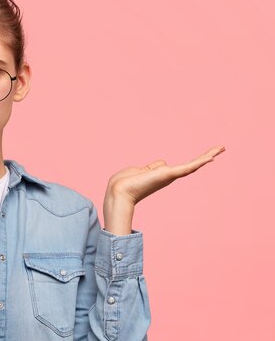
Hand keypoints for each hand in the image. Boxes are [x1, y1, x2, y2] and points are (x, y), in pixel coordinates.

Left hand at [102, 145, 224, 234]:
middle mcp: (169, 176)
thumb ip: (151, 167)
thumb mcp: (140, 170)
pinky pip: (187, 167)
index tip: (207, 157)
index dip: (194, 162)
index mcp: (162, 175)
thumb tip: (162, 163)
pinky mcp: (168, 174)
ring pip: (193, 165)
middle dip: (206, 156)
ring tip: (220, 148)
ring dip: (207, 155)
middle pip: (192, 165)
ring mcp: (170, 176)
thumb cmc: (126, 182)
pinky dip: (199, 162)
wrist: (119, 191)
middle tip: (221, 148)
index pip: (181, 167)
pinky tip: (211, 157)